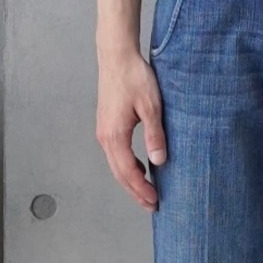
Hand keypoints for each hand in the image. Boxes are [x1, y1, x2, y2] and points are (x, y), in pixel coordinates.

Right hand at [95, 51, 167, 211]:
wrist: (116, 56)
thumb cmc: (134, 77)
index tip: (155, 201)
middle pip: (119, 173)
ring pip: (116, 165)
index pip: (128, 171)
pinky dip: (127, 167)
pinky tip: (141, 168)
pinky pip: (116, 154)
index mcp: (115, 135)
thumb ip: (154, 135)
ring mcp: (103, 131)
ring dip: (130, 180)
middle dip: (135, 191)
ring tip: (146, 192)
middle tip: (151, 205)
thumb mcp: (151, 106)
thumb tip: (159, 161)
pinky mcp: (107, 125)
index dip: (141, 188)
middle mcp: (105, 137)